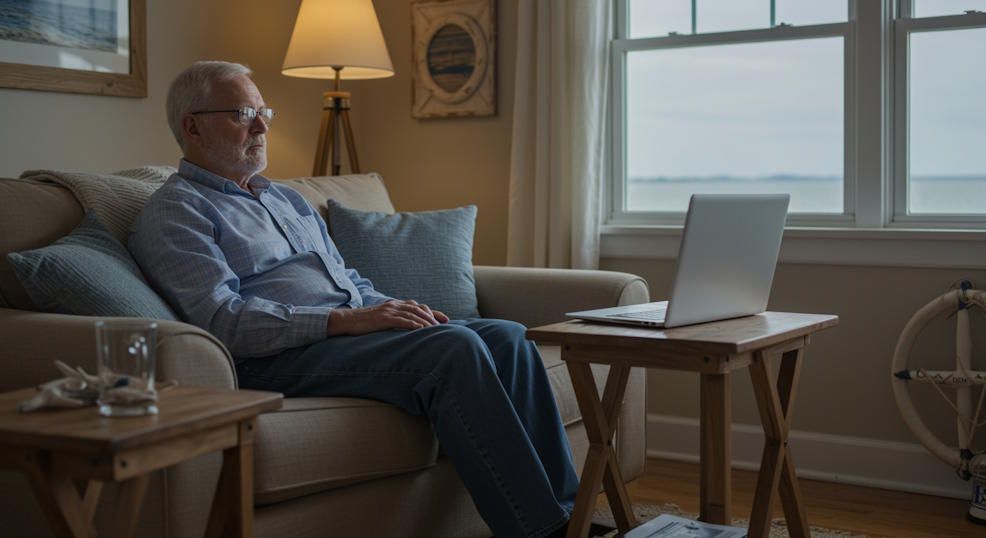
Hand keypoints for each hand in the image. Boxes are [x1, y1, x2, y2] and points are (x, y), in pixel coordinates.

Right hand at [327, 299, 449, 335]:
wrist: (346, 320)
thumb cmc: (363, 323)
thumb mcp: (381, 319)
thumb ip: (393, 320)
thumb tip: (407, 327)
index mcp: (394, 305)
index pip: (418, 306)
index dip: (432, 312)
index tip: (445, 319)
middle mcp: (394, 305)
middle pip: (419, 308)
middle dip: (433, 316)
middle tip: (445, 324)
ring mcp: (389, 310)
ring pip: (413, 313)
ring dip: (426, 321)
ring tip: (436, 329)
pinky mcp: (384, 318)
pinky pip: (403, 320)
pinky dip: (414, 325)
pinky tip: (421, 330)